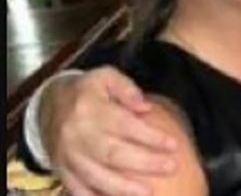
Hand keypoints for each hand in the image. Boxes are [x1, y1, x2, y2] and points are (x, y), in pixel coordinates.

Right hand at [39, 66, 178, 195]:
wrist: (48, 105)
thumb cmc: (86, 91)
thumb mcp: (105, 76)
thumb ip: (126, 88)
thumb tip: (145, 107)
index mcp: (91, 109)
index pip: (125, 125)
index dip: (150, 137)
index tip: (173, 144)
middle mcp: (78, 135)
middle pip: (113, 154)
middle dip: (145, 163)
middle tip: (171, 167)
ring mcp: (68, 156)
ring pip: (96, 176)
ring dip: (123, 188)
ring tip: (147, 193)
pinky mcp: (62, 170)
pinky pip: (77, 189)